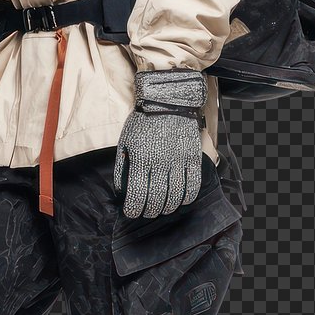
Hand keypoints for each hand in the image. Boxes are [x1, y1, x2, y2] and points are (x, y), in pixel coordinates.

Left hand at [113, 69, 206, 217]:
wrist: (168, 100)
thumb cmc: (143, 122)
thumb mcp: (125, 141)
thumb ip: (121, 166)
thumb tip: (121, 190)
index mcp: (141, 160)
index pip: (137, 195)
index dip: (134, 209)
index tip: (132, 213)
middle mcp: (160, 163)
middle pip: (157, 199)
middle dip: (150, 211)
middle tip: (147, 213)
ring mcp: (179, 161)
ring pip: (175, 195)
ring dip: (168, 207)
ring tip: (163, 209)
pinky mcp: (193, 158)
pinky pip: (193, 185)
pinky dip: (187, 197)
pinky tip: (181, 200)